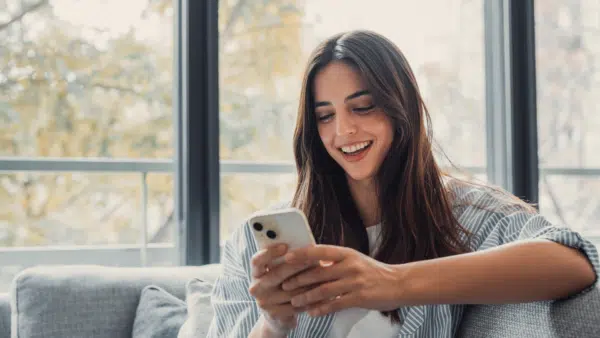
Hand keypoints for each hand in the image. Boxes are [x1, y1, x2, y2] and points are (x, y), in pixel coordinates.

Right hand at [248, 243, 314, 333]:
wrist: (277, 317)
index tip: (285, 246)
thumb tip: (305, 247)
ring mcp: (264, 303)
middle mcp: (256, 287)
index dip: (270, 252)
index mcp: (256, 272)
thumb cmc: (282, 286)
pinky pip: (296, 305)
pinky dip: (310, 299)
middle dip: (297, 266)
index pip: (257, 260)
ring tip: (323, 276)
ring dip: (308, 284)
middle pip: (276, 274)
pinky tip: (322, 294)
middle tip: (313, 258)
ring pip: (290, 291)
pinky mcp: (274, 314)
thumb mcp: (279, 272)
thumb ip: (287, 260)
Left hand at [280, 245, 403, 316]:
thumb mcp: (355, 260)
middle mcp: (350, 265)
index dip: (301, 254)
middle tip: (284, 284)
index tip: (286, 258)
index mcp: (347, 253)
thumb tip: (311, 262)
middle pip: (318, 272)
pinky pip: (335, 304)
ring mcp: (355, 281)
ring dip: (306, 296)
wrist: (399, 283)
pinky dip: (321, 308)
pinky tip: (312, 312)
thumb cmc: (373, 272)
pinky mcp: (360, 297)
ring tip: (294, 301)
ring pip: (324, 290)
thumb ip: (335, 262)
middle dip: (298, 279)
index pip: (319, 250)